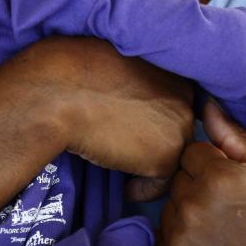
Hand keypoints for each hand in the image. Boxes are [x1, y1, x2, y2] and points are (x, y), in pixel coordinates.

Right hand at [27, 37, 194, 198]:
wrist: (60, 94)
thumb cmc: (72, 69)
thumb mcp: (113, 57)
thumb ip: (132, 74)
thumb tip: (125, 91)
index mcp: (172, 67)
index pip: (169, 100)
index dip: (149, 115)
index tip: (128, 124)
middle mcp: (185, 95)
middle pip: (173, 126)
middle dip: (151, 138)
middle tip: (124, 148)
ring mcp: (180, 126)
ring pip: (170, 153)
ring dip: (148, 162)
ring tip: (122, 168)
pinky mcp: (167, 156)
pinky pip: (161, 183)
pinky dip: (142, 189)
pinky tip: (124, 186)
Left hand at [157, 100, 245, 245]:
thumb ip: (234, 140)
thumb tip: (208, 105)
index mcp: (218, 177)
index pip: (190, 153)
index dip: (210, 164)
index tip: (229, 180)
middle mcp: (195, 204)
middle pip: (179, 180)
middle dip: (198, 187)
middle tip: (226, 204)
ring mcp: (183, 233)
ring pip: (171, 208)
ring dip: (189, 212)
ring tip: (220, 225)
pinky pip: (165, 235)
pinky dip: (182, 237)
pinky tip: (209, 240)